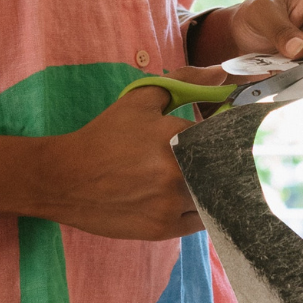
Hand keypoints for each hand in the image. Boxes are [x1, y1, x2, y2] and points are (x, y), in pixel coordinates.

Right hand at [0, 66, 240, 239]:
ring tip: (204, 181)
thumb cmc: (105, 137)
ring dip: (215, 191)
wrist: (64, 178)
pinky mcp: (164, 229)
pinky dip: (201, 210)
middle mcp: (178, 173)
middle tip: (222, 164)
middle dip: (227, 168)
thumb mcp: (139, 102)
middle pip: (226, 173)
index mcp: (176, 137)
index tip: (237, 140)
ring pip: (215, 200)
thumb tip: (221, 73)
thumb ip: (183, 83)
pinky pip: (200, 222)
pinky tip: (191, 198)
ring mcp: (171, 205)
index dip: (234, 140)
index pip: (225, 139)